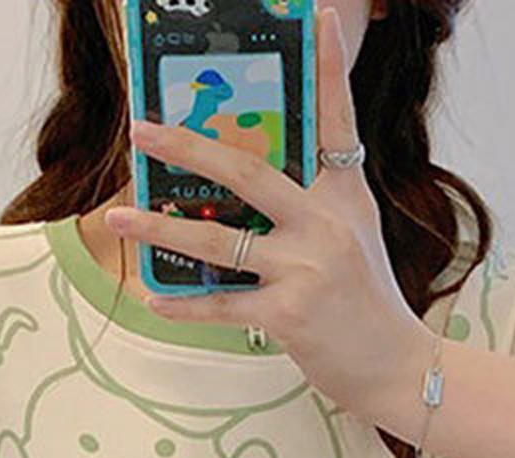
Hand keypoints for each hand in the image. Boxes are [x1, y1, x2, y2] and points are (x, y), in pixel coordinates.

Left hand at [103, 5, 432, 423]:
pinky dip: (184, 303)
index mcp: (345, 195)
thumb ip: (313, 206)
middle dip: (188, 147)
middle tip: (142, 129)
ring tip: (117, 215)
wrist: (396, 366)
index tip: (319, 19)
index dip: (328, 68)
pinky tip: (152, 295)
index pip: (337, 119)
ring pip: (220, 240)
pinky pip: (222, 303)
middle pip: (248, 171)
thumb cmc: (368, 304)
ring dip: (160, 227)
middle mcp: (325, 224)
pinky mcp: (288, 315)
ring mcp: (306, 269)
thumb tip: (245, 189)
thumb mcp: (353, 238)